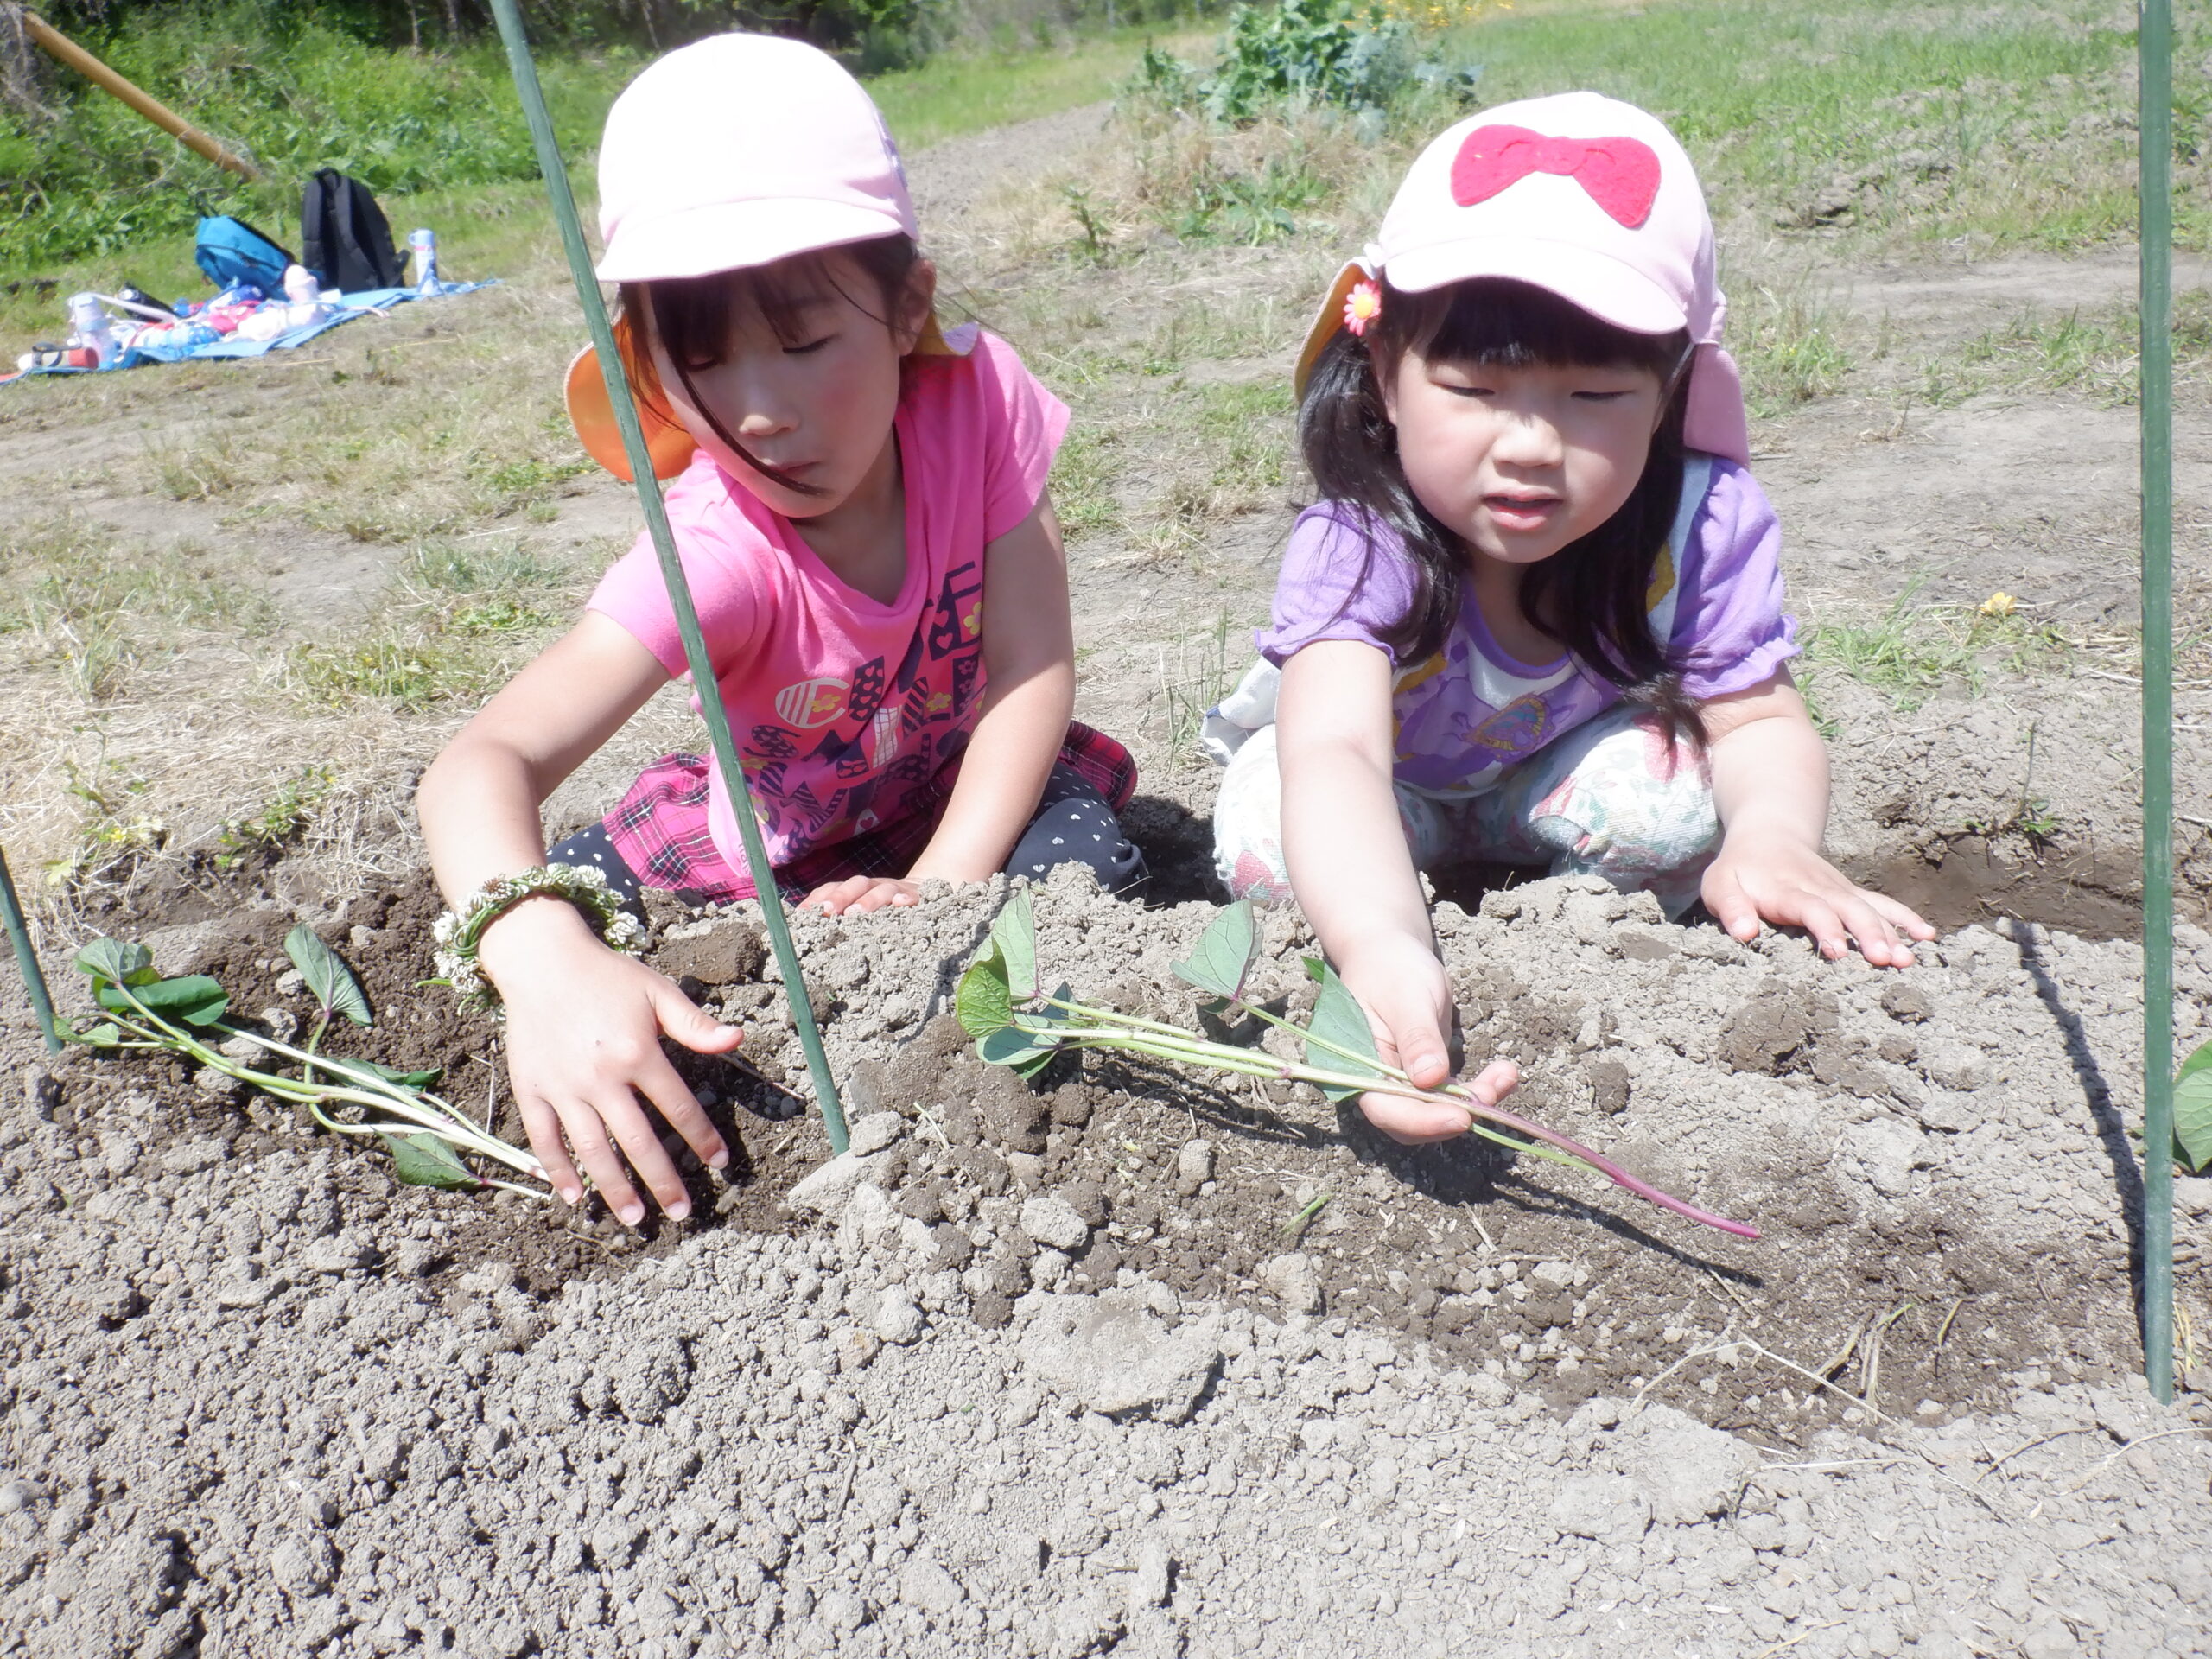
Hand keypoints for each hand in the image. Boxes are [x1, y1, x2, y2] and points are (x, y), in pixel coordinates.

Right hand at [480, 898, 741, 1223]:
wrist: (542, 960)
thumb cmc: (606, 976)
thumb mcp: (657, 992)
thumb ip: (695, 1024)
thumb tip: (737, 1040)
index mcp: (636, 1054)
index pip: (678, 1107)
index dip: (701, 1137)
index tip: (719, 1162)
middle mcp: (600, 1078)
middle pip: (637, 1142)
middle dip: (662, 1181)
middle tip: (681, 1213)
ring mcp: (563, 1088)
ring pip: (592, 1150)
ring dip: (614, 1189)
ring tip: (634, 1218)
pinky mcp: (532, 1090)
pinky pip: (545, 1138)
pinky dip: (558, 1170)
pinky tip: (574, 1197)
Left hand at [802, 875, 921, 915]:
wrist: (925, 892)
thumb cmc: (886, 910)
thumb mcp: (862, 913)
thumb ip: (838, 917)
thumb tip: (806, 930)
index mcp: (858, 890)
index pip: (835, 888)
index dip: (818, 898)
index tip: (802, 913)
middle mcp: (875, 886)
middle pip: (857, 884)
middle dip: (840, 896)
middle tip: (826, 911)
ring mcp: (898, 889)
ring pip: (883, 889)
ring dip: (868, 900)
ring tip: (855, 914)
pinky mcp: (919, 897)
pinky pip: (914, 896)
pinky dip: (906, 898)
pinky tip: (900, 904)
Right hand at [1338, 936, 1523, 1144]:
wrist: (1392, 953)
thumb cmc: (1392, 969)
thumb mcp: (1408, 998)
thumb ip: (1417, 1038)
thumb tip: (1430, 1079)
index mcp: (1356, 1066)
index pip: (1385, 1108)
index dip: (1422, 1120)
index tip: (1461, 1116)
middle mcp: (1375, 1082)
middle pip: (1413, 1120)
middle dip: (1454, 1113)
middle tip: (1492, 1092)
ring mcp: (1401, 1082)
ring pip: (1437, 1111)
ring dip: (1475, 1101)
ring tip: (1507, 1075)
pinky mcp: (1424, 1077)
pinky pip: (1452, 1095)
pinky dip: (1479, 1089)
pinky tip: (1505, 1073)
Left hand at [1702, 829, 1933, 966]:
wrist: (1769, 834)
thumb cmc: (1740, 869)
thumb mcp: (1721, 884)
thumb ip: (1730, 907)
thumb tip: (1744, 933)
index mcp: (1786, 889)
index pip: (1810, 908)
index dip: (1825, 929)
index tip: (1837, 953)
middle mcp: (1819, 888)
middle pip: (1850, 909)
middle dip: (1869, 934)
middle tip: (1885, 961)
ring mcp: (1840, 890)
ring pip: (1871, 909)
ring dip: (1892, 933)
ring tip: (1909, 959)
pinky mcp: (1852, 893)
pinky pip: (1883, 904)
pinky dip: (1905, 918)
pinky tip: (1927, 936)